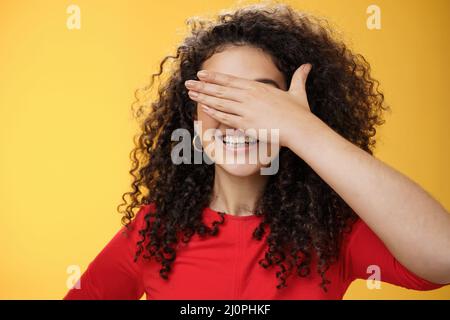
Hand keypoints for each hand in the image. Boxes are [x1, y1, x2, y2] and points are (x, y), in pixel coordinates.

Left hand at [184, 63, 314, 146]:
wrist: (300, 128)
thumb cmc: (300, 113)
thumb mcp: (299, 92)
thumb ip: (299, 78)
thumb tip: (307, 66)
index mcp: (258, 88)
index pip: (231, 80)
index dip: (214, 77)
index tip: (202, 74)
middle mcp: (249, 96)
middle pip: (220, 89)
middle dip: (203, 86)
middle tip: (188, 83)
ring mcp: (246, 110)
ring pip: (220, 102)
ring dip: (203, 97)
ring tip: (190, 93)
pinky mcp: (246, 124)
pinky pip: (225, 117)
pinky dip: (213, 112)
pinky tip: (203, 107)